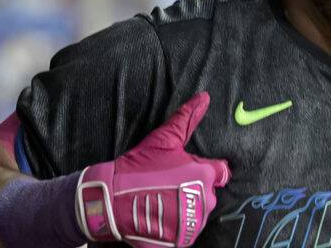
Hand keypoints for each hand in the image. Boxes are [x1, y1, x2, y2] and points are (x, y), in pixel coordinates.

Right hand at [75, 92, 230, 247]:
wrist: (111, 200)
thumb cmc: (138, 167)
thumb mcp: (163, 140)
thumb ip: (187, 118)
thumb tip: (205, 97)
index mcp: (205, 175)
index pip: (220, 172)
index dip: (203, 169)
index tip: (188, 171)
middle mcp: (205, 200)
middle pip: (207, 193)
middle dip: (192, 188)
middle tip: (167, 184)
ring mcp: (193, 224)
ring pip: (197, 212)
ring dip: (184, 208)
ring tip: (161, 200)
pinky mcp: (182, 241)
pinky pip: (186, 231)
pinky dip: (176, 226)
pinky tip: (160, 216)